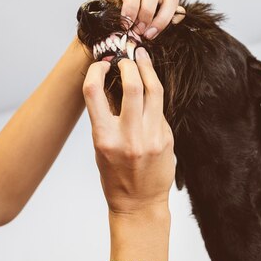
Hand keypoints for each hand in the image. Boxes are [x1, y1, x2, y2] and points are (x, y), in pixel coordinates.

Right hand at [83, 48, 174, 214]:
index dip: (96, 70)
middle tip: (127, 57)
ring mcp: (152, 137)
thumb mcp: (101, 146)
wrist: (140, 204)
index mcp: (104, 138)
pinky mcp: (167, 138)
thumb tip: (110, 81)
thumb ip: (105, 115)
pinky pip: (160, 108)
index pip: (94, 91)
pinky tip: (150, 88)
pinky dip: (154, 95)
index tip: (102, 64)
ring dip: (147, 69)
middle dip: (129, 64)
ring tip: (142, 58)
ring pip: (154, 90)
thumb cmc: (115, 176)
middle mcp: (129, 136)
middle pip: (132, 85)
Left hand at [104, 0, 184, 39]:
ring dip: (161, 18)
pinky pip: (177, 9)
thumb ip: (102, 23)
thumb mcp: (97, 21)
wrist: (109, 34)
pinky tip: (160, 33)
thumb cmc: (101, 26)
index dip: (130, 1)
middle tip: (138, 31)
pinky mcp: (166, 8)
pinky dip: (173, 20)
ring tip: (148, 35)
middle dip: (146, 10)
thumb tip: (112, 32)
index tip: (125, 23)